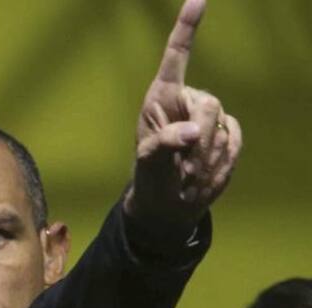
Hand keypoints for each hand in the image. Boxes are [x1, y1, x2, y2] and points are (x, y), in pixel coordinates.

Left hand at [124, 0, 241, 230]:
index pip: (176, 58)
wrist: (170, 203)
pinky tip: (204, 168)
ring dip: (207, 154)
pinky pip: (234, 139)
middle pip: (209, 104)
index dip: (187, 28)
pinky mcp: (226, 132)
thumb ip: (165, 145)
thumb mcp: (149, 165)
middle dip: (198, 138)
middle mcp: (185, 101)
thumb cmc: (151, 179)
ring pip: (222, 126)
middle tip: (182, 164)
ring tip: (187, 169)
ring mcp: (207, 117)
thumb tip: (191, 131)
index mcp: (161, 99)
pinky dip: (222, 158)